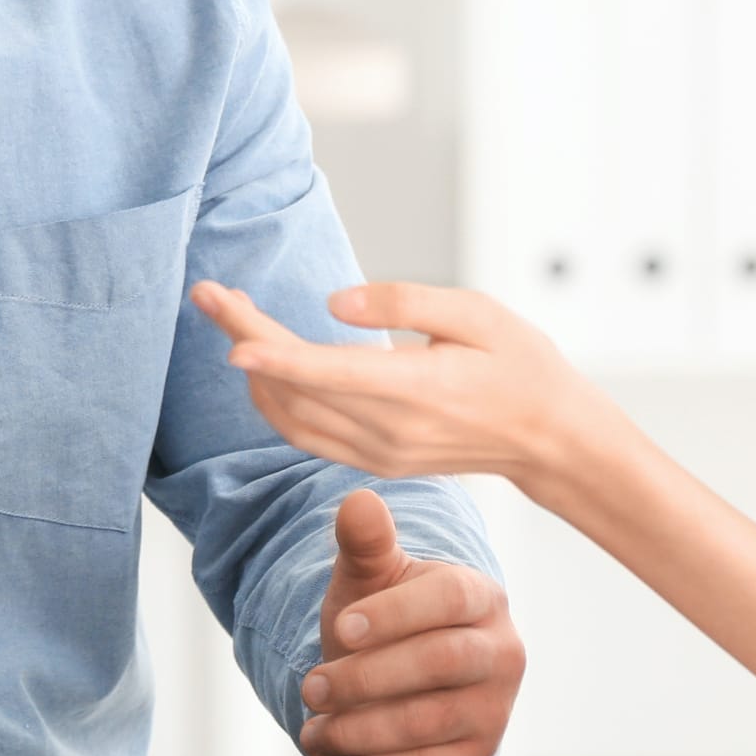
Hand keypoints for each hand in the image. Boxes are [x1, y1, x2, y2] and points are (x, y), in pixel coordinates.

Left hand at [188, 278, 609, 490]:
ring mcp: (379, 453)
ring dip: (254, 369)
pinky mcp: (375, 461)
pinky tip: (265, 360)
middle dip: (244, 337)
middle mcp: (389, 431)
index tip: (229, 335)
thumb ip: (405, 302)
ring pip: (291, 418)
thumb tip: (335, 301)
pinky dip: (276, 397)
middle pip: (296, 389)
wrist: (549, 438)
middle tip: (207, 294)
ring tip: (230, 314)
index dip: (274, 354)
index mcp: (416, 390)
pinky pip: (307, 434)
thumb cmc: (520, 364)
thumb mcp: (477, 313)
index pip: (328, 375)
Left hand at [299, 487, 524, 755]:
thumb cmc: (385, 619)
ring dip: (360, 729)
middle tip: (312, 687)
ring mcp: (495, 709)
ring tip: (316, 724)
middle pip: (440, 662)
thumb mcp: (371, 577)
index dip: (395, 613)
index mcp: (481, 596)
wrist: (401, 678)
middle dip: (365, 678)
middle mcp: (501, 651)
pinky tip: (347, 754)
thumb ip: (366, 542)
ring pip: (430, 722)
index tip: (343, 625)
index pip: (450, 598)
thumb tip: (358, 501)